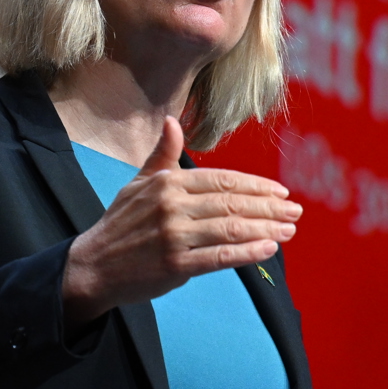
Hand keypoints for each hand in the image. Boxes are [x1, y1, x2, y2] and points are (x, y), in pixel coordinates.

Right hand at [61, 117, 301, 325]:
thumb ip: (162, 155)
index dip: (256, 186)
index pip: (223, 181)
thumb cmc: (121, 224)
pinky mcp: (174, 264)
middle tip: (296, 211)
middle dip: (269, 207)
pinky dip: (247, 253)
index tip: (281, 192)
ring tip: (289, 231)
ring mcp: (173, 235)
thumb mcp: (138, 184)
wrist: (92, 266)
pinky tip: (268, 249)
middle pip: (233, 202)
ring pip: (231, 228)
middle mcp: (172, 205)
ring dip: (266, 229)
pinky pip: (219, 257)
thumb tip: (172, 121)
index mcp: (168, 182)